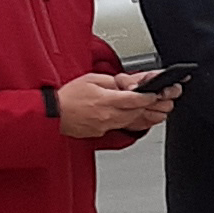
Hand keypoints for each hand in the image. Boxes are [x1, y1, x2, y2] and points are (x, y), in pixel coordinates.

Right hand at [56, 71, 175, 137]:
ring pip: (130, 121)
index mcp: (106, 100)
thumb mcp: (91, 79)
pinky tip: (128, 116)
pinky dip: (126, 121)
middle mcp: (108, 116)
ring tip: (148, 109)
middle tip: (159, 101)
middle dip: (149, 106)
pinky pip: (119, 126)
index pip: (135, 100)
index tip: (155, 94)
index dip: (149, 98)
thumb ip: (111, 82)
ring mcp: (104, 126)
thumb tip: (126, 85)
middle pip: (136, 113)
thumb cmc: (68, 96)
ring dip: (140, 115)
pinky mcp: (100, 132)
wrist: (54, 113)